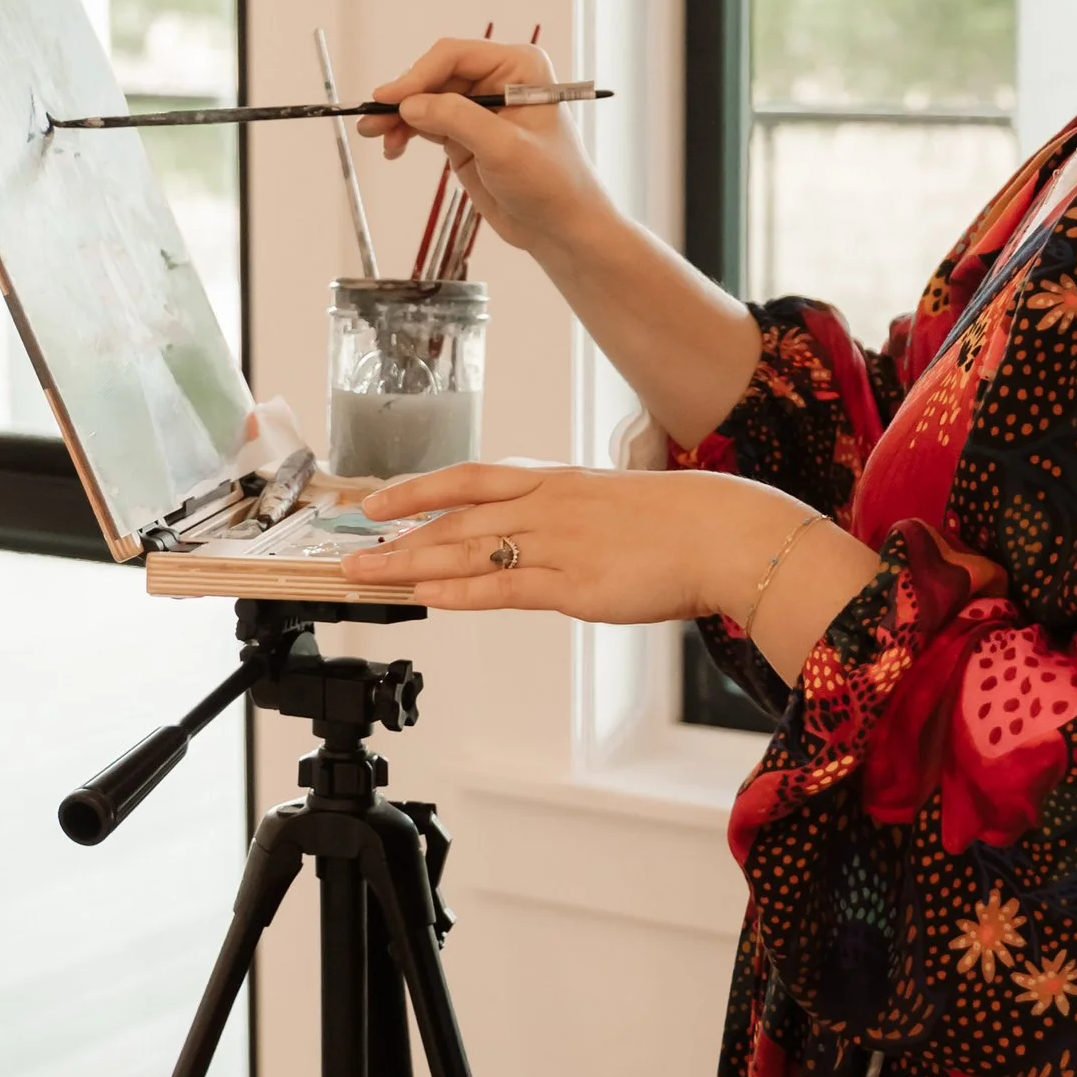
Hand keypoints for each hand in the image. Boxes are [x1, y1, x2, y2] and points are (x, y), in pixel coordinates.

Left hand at [352, 464, 785, 623]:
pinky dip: (460, 593)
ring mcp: (558, 544)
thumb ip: (571, 518)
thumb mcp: (614, 503)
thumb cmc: (681, 522)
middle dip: (398, 536)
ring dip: (412, 565)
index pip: (471, 478)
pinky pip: (504, 588)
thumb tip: (541, 538)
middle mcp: (547, 506)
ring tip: (368, 578)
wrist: (723, 534)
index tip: (379, 501)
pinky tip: (426, 597)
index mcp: (557, 481)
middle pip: (456, 518)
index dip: (419, 489)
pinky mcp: (574, 586)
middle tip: (353, 553)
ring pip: (469, 552)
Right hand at [360, 40, 607, 261]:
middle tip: (372, 121)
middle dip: (403, 98)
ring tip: (375, 136)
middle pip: (435, 76)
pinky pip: (427, 125)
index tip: (389, 99)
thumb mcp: (504, 148)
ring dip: (399, 117)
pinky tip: (392, 147)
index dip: (418, 75)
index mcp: (518, 67)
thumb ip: (457, 119)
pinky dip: (407, 133)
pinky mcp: (466, 136)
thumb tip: (410, 104)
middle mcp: (497, 80)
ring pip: (426, 101)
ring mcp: (480, 109)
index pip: (454, 57)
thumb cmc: (551, 183)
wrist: (562, 228)